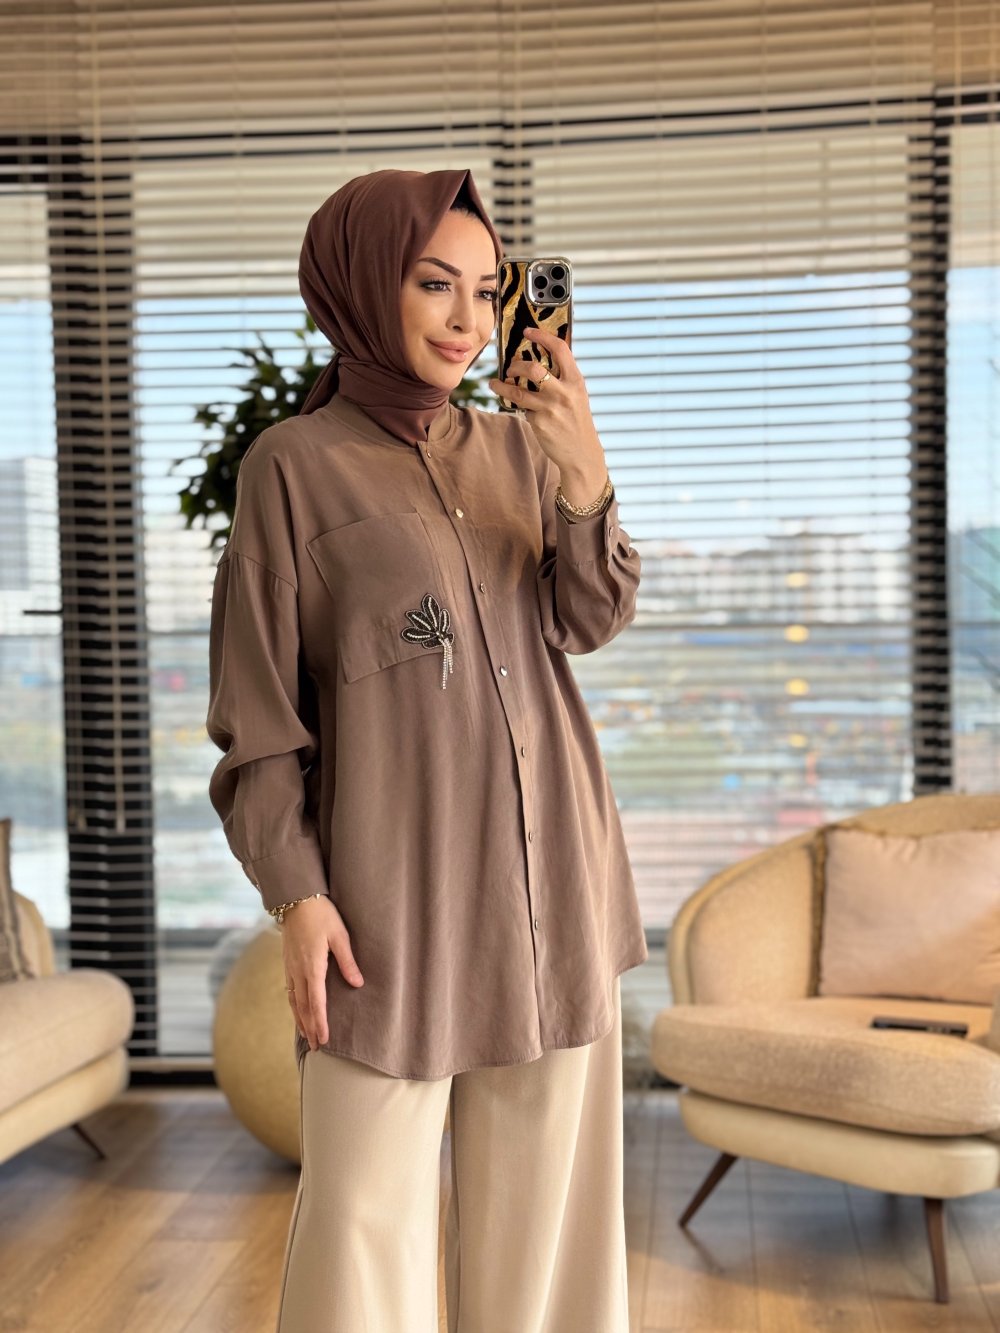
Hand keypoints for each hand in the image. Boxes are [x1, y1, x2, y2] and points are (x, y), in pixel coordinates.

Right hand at [281, 895, 363, 1050]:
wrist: (296, 898)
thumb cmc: (322, 914)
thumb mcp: (340, 935)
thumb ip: (347, 961)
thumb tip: (357, 984)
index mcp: (312, 966)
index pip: (316, 1002)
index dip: (320, 1022)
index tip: (324, 1040)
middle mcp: (298, 971)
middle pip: (303, 1006)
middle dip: (310, 1028)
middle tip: (316, 1047)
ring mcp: (290, 967)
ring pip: (294, 1000)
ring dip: (300, 1019)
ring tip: (306, 1035)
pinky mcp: (287, 962)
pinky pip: (290, 990)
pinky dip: (294, 1005)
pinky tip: (298, 1010)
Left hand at [488, 328, 607, 500]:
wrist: (582, 453)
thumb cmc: (576, 421)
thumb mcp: (577, 395)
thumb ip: (562, 378)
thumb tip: (537, 361)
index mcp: (575, 381)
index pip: (560, 349)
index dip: (542, 336)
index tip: (528, 331)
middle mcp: (564, 392)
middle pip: (533, 368)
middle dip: (516, 365)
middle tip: (510, 367)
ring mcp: (550, 408)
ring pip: (518, 391)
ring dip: (502, 386)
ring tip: (494, 384)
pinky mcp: (539, 423)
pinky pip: (522, 409)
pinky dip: (518, 407)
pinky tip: (518, 408)